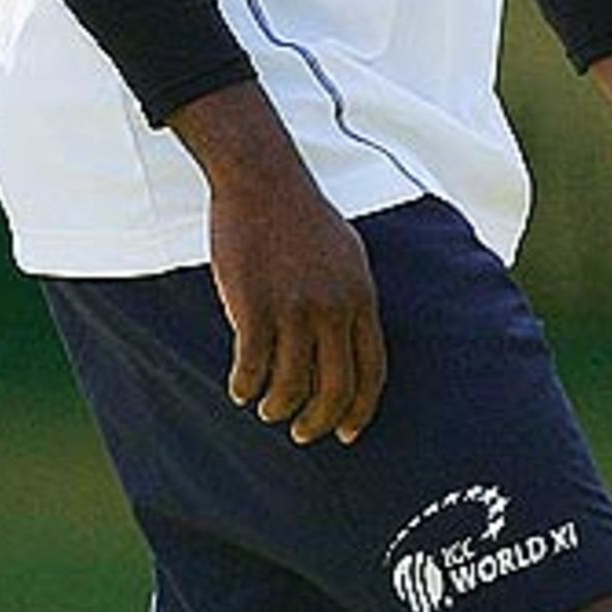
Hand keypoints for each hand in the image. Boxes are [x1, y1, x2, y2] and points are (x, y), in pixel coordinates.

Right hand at [210, 170, 385, 445]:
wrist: (262, 179)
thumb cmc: (301, 216)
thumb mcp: (347, 255)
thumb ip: (352, 299)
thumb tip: (353, 347)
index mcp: (361, 296)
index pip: (371, 372)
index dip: (360, 410)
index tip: (346, 432)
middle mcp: (333, 308)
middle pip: (334, 390)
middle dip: (318, 422)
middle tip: (302, 432)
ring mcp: (294, 308)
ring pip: (290, 386)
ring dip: (277, 407)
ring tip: (266, 407)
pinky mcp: (254, 306)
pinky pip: (251, 367)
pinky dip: (245, 386)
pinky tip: (239, 388)